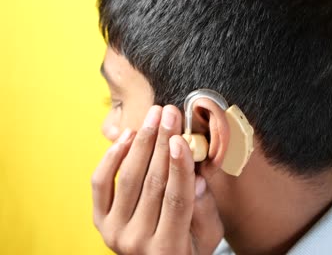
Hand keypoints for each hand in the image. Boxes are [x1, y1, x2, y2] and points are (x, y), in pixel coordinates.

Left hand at [91, 105, 223, 254]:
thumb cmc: (188, 250)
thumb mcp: (207, 236)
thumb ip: (204, 210)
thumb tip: (197, 177)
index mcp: (168, 249)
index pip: (176, 202)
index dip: (179, 168)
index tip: (182, 139)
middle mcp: (135, 242)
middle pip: (152, 184)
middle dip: (162, 144)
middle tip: (170, 114)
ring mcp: (113, 231)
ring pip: (128, 179)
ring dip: (142, 143)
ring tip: (154, 116)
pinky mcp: (99, 220)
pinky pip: (101, 182)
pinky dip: (112, 156)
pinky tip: (129, 135)